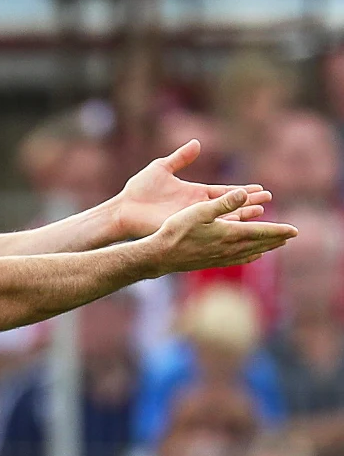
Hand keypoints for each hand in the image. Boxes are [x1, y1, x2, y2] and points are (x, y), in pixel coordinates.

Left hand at [114, 140, 270, 239]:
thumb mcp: (162, 168)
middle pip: (230, 205)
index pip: (225, 191)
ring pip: (223, 218)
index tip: (262, 190)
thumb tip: (197, 143)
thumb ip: (180, 157)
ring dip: (242, 215)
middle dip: (250, 203)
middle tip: (270, 201)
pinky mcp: (185, 227)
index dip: (244, 191)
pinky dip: (224, 227)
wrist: (123, 209)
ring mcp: (192, 218)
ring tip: (261, 214)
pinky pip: (209, 228)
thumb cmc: (139, 190)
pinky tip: (239, 228)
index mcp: (195, 192)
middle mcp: (197, 207)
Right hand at [145, 188, 296, 276]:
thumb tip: (244, 193)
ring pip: (251, 252)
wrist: (161, 256)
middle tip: (292, 235)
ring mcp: (221, 257)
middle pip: (260, 243)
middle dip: (277, 239)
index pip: (261, 232)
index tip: (295, 230)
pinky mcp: (212, 262)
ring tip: (277, 245)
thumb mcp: (199, 211)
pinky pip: (239, 259)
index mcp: (229, 233)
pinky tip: (253, 256)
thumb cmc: (176, 230)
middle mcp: (230, 248)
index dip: (279, 230)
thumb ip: (223, 202)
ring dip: (266, 247)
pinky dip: (251, 256)